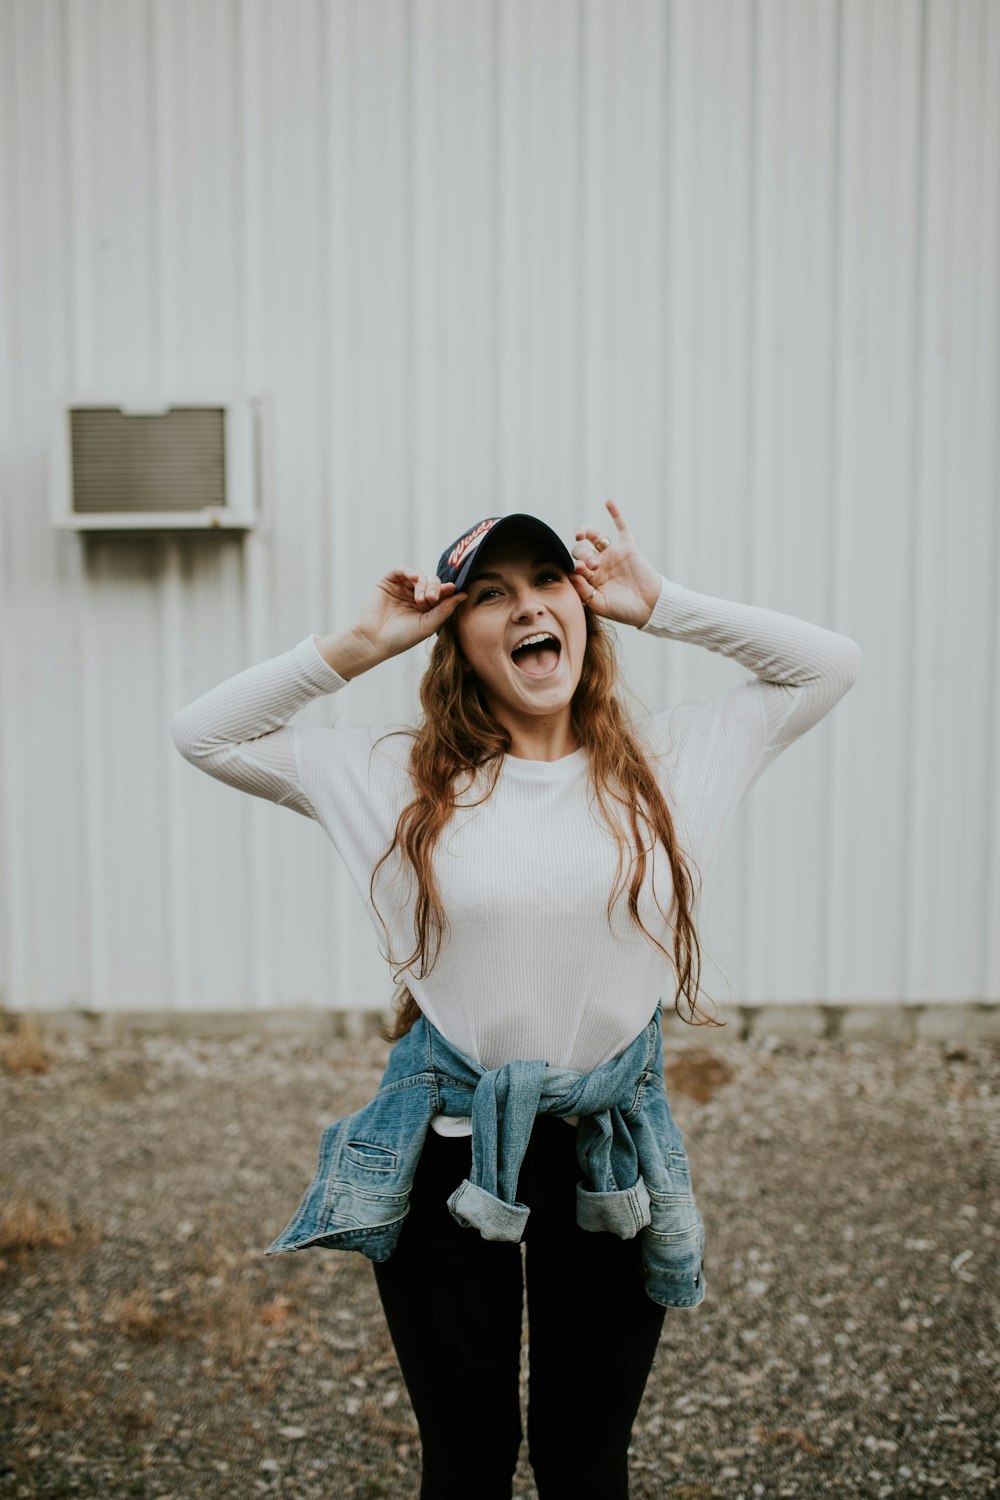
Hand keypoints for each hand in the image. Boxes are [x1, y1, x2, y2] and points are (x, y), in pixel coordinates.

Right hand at [344, 569, 467, 668]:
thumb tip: (463, 594)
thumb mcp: (428, 625)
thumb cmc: (401, 638)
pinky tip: (414, 577)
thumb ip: (445, 609)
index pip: (441, 592)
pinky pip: (400, 570)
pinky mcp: (388, 583)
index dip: (447, 590)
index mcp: (426, 608)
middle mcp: (414, 596)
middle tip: (431, 599)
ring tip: (421, 599)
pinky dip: (409, 571)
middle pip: (432, 581)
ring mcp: (401, 588)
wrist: (373, 641)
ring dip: (423, 583)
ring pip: (419, 575)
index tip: (452, 589)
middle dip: (435, 588)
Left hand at [568, 500, 661, 626]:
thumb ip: (583, 591)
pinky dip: (615, 514)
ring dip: (586, 533)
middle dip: (582, 556)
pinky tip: (608, 502)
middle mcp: (599, 565)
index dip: (573, 567)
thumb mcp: (600, 604)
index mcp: (590, 580)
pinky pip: (621, 527)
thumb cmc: (625, 610)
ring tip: (580, 534)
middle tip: (593, 567)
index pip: (573, 567)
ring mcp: (613, 555)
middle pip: (581, 551)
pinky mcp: (628, 548)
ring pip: (595, 537)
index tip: (581, 573)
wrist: (650, 607)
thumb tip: (571, 573)